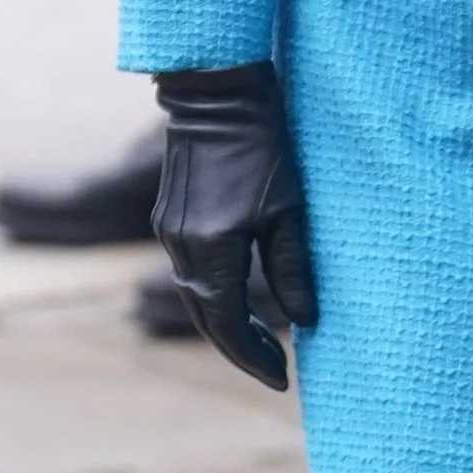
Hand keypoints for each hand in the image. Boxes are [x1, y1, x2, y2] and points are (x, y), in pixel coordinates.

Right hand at [149, 61, 317, 389]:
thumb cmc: (262, 146)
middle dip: (239, 349)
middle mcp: (182, 247)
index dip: (254, 358)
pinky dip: (213, 295)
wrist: (216, 93)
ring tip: (261, 341)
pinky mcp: (170, 216)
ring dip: (224, 323)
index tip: (282, 379)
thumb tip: (303, 321)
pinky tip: (237, 296)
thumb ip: (292, 268)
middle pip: (206, 318)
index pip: (228, 327)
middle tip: (273, 369)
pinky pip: (188, 270)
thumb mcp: (288, 209)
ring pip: (194, 296)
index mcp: (212, 251)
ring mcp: (169, 231)